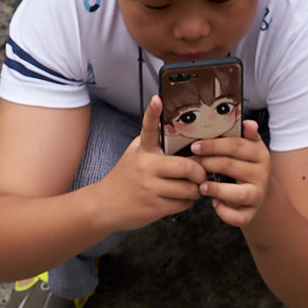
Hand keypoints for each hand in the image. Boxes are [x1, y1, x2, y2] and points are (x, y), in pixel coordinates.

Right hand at [99, 95, 205, 230]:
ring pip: (188, 188)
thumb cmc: (126, 178)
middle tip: (202, 173)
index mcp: (143, 150)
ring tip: (192, 187)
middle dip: (201, 172)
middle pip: (187, 166)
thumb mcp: (135, 154)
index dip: (153, 113)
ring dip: (196, 189)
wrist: (105, 205)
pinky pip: (183, 204)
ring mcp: (150, 188)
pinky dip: (188, 202)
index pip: (148, 128)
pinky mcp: (154, 207)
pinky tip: (182, 198)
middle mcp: (146, 166)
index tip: (157, 99)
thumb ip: (153, 143)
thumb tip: (180, 132)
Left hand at [191, 119, 271, 228]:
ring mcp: (258, 195)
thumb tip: (248, 123)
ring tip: (202, 187)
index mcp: (260, 154)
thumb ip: (245, 135)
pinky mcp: (252, 213)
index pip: (236, 145)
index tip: (194, 146)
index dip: (214, 145)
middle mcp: (262, 174)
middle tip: (193, 165)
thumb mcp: (248, 147)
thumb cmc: (245, 165)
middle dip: (209, 164)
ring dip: (217, 190)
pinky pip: (239, 216)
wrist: (258, 192)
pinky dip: (224, 212)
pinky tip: (214, 203)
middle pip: (232, 167)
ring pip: (238, 194)